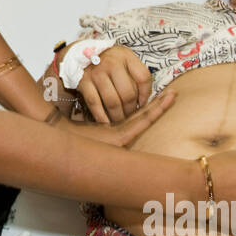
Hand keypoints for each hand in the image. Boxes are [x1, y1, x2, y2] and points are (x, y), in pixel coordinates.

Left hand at [55, 87, 175, 148]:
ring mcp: (122, 138)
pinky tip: (162, 102)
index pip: (137, 119)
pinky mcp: (119, 139)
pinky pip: (141, 123)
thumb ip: (97, 114)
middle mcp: (121, 137)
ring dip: (160, 106)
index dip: (151, 108)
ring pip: (146, 119)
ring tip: (172, 94)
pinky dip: (153, 112)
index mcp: (114, 133)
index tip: (160, 97)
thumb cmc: (70, 133)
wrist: (60, 142)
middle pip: (145, 118)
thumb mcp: (86, 122)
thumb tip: (99, 102)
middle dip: (160, 105)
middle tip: (174, 93)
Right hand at [75, 44, 151, 123]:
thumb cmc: (108, 60)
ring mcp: (96, 73)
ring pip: (112, 102)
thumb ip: (136, 75)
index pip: (143, 78)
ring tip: (120, 120)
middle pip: (128, 93)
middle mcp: (112, 63)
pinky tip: (106, 123)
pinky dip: (101, 116)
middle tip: (131, 117)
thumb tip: (144, 100)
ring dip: (118, 116)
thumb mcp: (125, 59)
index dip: (146, 95)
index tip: (143, 104)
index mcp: (126, 56)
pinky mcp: (84, 82)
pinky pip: (95, 103)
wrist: (80, 53)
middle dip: (131, 110)